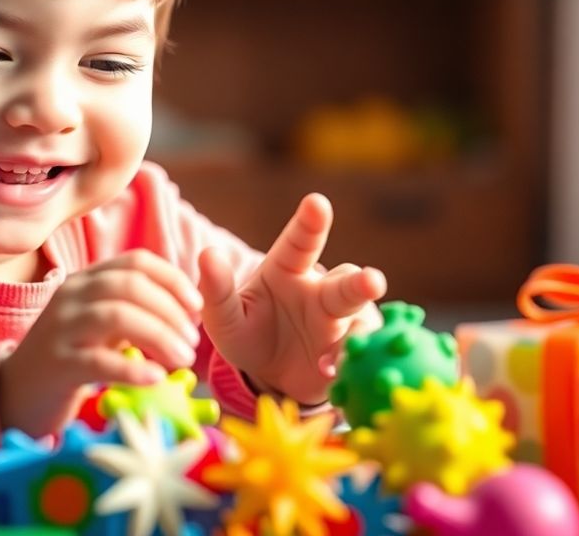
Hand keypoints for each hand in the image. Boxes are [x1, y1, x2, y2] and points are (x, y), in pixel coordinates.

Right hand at [0, 249, 202, 437]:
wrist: (15, 393)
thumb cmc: (69, 357)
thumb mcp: (100, 325)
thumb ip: (134, 309)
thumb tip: (187, 308)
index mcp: (86, 281)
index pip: (135, 262)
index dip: (173, 279)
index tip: (197, 307)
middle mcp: (71, 296)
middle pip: (129, 285)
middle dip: (170, 309)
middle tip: (192, 341)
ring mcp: (60, 329)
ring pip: (116, 316)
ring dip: (159, 335)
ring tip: (182, 359)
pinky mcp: (56, 365)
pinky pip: (98, 361)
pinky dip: (132, 368)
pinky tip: (155, 379)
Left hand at [199, 193, 384, 404]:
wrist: (269, 376)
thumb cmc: (248, 333)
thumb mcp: (224, 318)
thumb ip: (216, 290)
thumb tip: (207, 255)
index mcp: (288, 270)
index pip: (300, 242)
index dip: (310, 222)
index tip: (317, 203)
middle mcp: (321, 290)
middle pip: (345, 280)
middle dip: (361, 282)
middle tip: (372, 282)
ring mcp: (341, 321)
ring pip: (360, 316)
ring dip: (362, 329)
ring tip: (355, 341)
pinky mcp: (352, 350)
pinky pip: (358, 352)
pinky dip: (347, 363)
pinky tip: (330, 372)